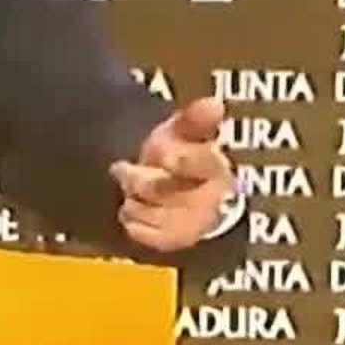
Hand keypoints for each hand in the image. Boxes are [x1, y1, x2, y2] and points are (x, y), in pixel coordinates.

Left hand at [108, 96, 233, 252]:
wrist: (176, 189)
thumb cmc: (182, 155)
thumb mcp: (184, 132)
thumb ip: (195, 119)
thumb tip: (215, 103)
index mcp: (216, 169)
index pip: (199, 164)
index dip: (179, 159)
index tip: (163, 155)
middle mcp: (212, 200)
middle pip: (160, 187)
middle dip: (139, 177)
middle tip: (128, 169)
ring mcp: (193, 223)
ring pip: (147, 210)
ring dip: (133, 198)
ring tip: (136, 190)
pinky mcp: (175, 241)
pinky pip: (141, 231)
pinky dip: (132, 218)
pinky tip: (136, 208)